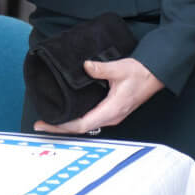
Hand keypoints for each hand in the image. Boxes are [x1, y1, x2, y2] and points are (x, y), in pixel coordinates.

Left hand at [33, 58, 163, 135]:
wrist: (154, 75)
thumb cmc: (140, 73)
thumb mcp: (120, 68)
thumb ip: (101, 69)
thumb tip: (86, 66)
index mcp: (112, 109)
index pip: (82, 124)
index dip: (62, 126)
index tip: (46, 123)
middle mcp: (110, 116)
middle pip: (80, 128)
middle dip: (59, 127)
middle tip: (39, 124)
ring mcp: (111, 115)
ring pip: (85, 125)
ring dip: (67, 125)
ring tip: (49, 120)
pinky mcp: (110, 111)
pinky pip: (90, 119)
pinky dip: (75, 119)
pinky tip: (66, 113)